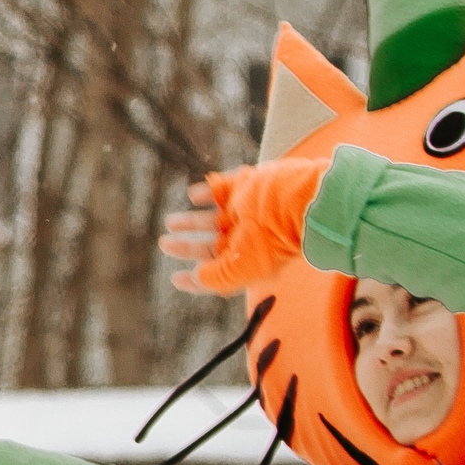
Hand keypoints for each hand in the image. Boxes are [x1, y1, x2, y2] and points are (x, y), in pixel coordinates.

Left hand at [158, 156, 328, 294]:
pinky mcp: (247, 185)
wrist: (299, 205)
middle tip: (165, 244)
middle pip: (212, 243)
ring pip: (213, 217)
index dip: (196, 275)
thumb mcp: (239, 271)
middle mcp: (248, 236)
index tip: (175, 277)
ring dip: (191, 221)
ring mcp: (247, 210)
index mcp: (249, 258)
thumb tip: (192, 279)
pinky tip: (193, 196)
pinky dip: (206, 191)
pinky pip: (222, 187)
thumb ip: (213, 279)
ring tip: (170, 223)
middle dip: (187, 245)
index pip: (218, 269)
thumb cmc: (273, 243)